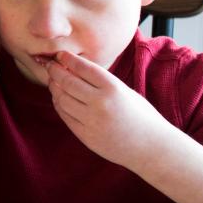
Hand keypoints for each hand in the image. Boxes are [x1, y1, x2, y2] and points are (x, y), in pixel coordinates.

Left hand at [45, 51, 169, 170]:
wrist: (152, 147)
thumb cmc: (141, 116)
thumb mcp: (125, 91)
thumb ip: (102, 82)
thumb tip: (74, 68)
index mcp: (113, 88)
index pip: (82, 67)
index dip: (67, 59)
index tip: (60, 55)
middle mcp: (100, 103)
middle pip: (67, 82)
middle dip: (55, 71)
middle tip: (51, 66)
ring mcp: (92, 121)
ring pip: (61, 99)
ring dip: (54, 88)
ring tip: (54, 82)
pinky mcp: (86, 135)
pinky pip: (65, 116)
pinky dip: (59, 104)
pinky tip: (59, 98)